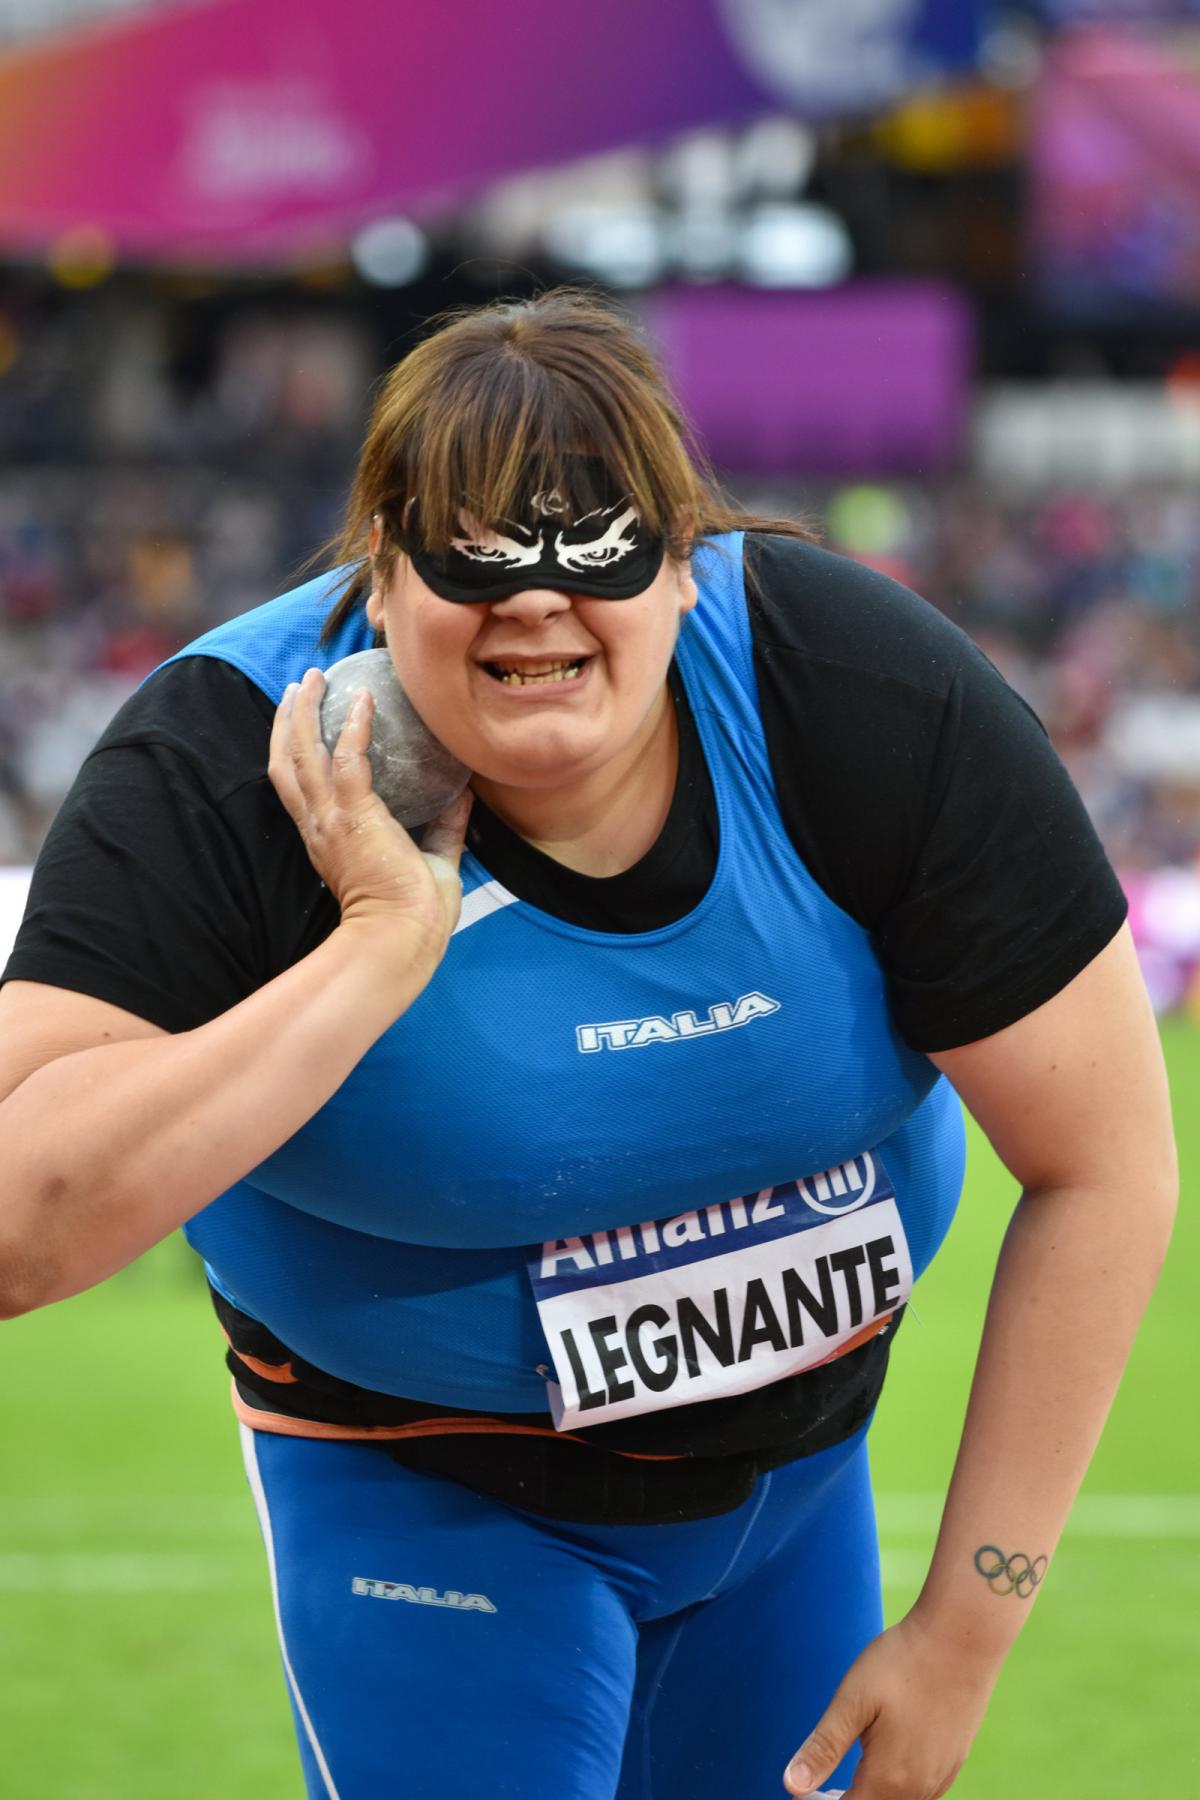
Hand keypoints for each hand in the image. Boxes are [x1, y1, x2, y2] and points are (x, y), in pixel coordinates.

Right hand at [269, 667, 471, 964]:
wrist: (403, 938)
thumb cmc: (415, 914)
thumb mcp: (433, 862)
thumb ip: (446, 827)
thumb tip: (467, 793)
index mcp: (328, 839)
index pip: (301, 788)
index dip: (298, 752)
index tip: (305, 722)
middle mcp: (319, 826)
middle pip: (288, 762)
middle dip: (289, 721)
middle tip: (300, 686)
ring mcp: (332, 820)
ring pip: (303, 753)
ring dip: (305, 712)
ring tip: (313, 679)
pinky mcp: (354, 816)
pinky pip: (347, 758)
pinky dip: (354, 725)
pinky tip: (365, 698)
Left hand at [783, 1613, 999, 1798]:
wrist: (963, 1636)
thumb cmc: (903, 1663)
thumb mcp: (853, 1700)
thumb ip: (823, 1748)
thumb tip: (791, 1785)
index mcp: (888, 1780)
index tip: (805, 1793)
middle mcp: (918, 1789)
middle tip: (822, 1787)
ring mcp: (941, 1776)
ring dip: (875, 1795)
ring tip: (851, 1775)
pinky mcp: (955, 1761)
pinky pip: (924, 1793)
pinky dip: (901, 1789)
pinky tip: (889, 1764)